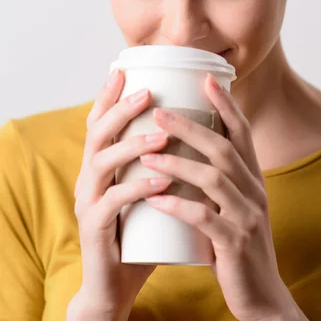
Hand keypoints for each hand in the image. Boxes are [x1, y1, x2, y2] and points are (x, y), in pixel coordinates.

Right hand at [72, 68, 170, 316]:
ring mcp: (89, 202)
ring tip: (161, 135)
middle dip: (120, 110)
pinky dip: (137, 188)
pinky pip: (113, 202)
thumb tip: (197, 131)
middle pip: (96, 134)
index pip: (100, 122)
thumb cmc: (139, 231)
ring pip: (101, 163)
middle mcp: (89, 178)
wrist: (117, 284)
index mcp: (101, 165)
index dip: (108, 96)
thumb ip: (161, 164)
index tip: (123, 70)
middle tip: (147, 94)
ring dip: (132, 145)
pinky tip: (160, 180)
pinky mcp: (95, 228)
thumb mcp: (148, 191)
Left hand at [140, 73, 299, 320]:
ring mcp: (247, 216)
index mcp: (253, 178)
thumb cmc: (238, 245)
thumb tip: (185, 150)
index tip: (206, 79)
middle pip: (222, 148)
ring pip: (213, 178)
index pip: (241, 132)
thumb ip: (218, 180)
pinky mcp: (235, 244)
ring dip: (178, 164)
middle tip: (158, 113)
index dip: (226, 104)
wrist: (261, 296)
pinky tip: (156, 200)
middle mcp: (254, 191)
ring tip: (147, 154)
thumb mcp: (234, 205)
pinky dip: (179, 206)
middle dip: (190, 127)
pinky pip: (205, 219)